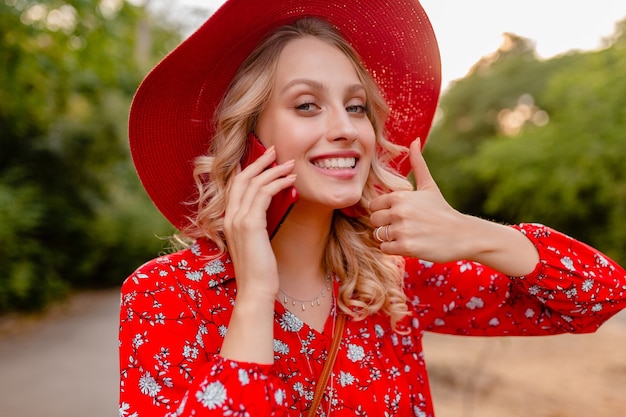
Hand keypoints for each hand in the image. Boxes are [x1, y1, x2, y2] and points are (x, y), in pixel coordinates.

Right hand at [223, 146, 295, 300]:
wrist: (256, 290)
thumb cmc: (260, 270)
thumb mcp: (257, 242)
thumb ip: (259, 223)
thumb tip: (275, 205)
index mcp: (228, 221)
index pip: (235, 186)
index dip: (249, 169)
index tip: (264, 159)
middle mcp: (229, 217)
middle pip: (241, 178)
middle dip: (259, 161)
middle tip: (275, 150)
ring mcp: (237, 220)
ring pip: (254, 184)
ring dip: (274, 171)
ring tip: (290, 164)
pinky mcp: (250, 224)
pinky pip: (264, 194)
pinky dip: (278, 183)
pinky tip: (291, 180)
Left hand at [369, 139, 472, 262]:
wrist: (462, 234)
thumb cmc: (442, 210)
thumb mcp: (429, 186)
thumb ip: (418, 164)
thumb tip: (414, 140)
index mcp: (400, 196)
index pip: (373, 205)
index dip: (383, 211)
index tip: (398, 215)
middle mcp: (399, 211)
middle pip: (374, 221)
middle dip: (384, 225)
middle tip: (402, 227)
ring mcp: (402, 229)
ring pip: (378, 235)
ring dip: (389, 238)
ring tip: (407, 235)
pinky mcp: (406, 247)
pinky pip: (384, 249)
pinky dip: (393, 249)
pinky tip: (408, 244)